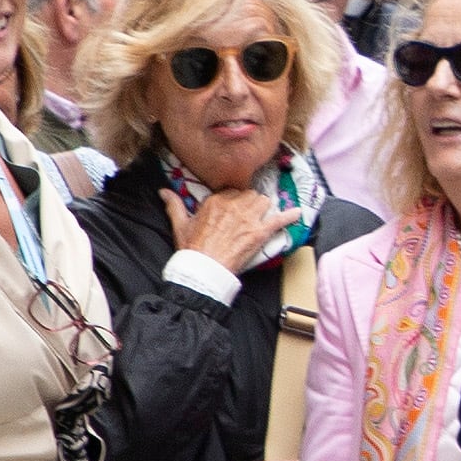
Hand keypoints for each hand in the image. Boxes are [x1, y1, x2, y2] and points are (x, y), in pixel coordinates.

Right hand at [166, 178, 295, 274]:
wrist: (203, 269)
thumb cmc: (192, 249)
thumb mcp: (180, 224)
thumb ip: (174, 205)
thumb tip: (163, 191)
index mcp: (215, 201)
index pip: (232, 191)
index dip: (235, 200)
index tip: (235, 209)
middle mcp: (233, 205)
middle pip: (250, 195)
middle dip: (251, 204)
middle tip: (248, 216)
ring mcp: (248, 218)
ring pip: (264, 202)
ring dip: (264, 209)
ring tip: (264, 217)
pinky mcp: (259, 232)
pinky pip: (279, 219)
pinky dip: (290, 216)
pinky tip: (297, 213)